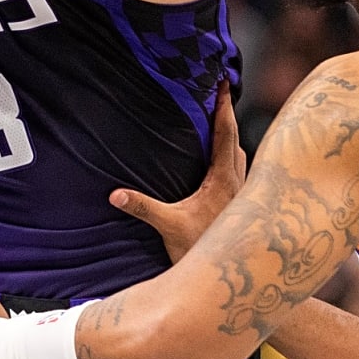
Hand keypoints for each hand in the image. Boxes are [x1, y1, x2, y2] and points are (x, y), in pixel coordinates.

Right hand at [111, 82, 244, 261]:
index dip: (223, 107)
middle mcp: (240, 182)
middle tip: (220, 93)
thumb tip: (114, 195)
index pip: (226, 133)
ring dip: (232, 137)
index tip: (222, 83)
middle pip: (237, 139)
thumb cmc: (199, 250)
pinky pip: (241, 170)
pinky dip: (232, 155)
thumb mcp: (168, 226)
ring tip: (220, 122)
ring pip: (243, 155)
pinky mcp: (242, 204)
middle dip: (228, 115)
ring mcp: (244, 193)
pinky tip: (220, 163)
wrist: (226, 276)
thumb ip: (142, 207)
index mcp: (224, 179)